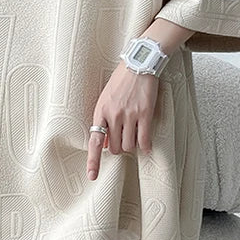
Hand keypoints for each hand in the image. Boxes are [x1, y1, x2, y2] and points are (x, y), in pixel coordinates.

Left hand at [86, 64, 160, 180]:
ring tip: (133, 134)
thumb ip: (103, 120)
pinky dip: (145, 146)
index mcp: (100, 111)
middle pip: (113, 147)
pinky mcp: (145, 114)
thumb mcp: (105, 98)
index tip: (92, 176)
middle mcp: (113, 115)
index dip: (93, 161)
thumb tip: (101, 144)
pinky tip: (146, 146)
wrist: (139, 64)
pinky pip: (143, 140)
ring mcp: (130, 115)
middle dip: (116, 147)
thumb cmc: (121, 81)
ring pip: (128, 146)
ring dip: (130, 145)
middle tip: (121, 138)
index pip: (94, 141)